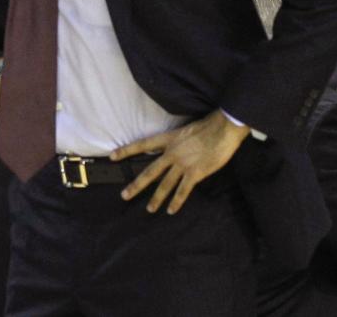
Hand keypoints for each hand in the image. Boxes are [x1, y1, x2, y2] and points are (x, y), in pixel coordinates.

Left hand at [112, 110, 249, 214]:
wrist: (224, 128)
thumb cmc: (210, 125)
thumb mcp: (187, 130)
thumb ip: (179, 142)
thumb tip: (175, 152)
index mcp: (170, 139)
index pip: (144, 144)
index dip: (127, 150)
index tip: (112, 156)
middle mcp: (172, 153)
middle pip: (150, 171)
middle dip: (137, 185)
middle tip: (125, 195)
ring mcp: (183, 164)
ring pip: (165, 184)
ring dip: (157, 198)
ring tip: (150, 209)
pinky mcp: (195, 173)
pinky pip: (183, 190)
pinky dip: (177, 201)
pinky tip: (171, 210)